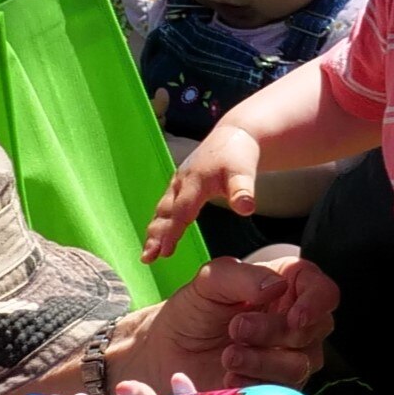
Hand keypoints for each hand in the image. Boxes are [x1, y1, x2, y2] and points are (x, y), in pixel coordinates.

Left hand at [115, 250, 333, 394]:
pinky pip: (281, 392)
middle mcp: (296, 324)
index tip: (295, 317)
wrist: (163, 353)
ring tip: (228, 356)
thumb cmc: (192, 311)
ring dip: (263, 361)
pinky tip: (229, 378)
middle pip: (313, 331)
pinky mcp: (273, 388)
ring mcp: (287, 358)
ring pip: (300, 364)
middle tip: (236, 329)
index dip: (316, 305)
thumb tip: (277, 286)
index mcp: (289, 288)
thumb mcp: (210, 281)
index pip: (324, 293)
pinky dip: (256, 385)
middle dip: (275, 332)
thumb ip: (243, 276)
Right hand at [148, 119, 263, 262]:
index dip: (172, 232)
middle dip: (155, 236)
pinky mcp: (180, 184)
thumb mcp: (244, 171)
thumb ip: (244, 190)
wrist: (234, 135)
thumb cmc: (239, 154)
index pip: (182, 211)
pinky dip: (160, 221)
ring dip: (154, 231)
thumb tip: (247, 210)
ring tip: (147, 254)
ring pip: (162, 209)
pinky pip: (166, 205)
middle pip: (165, 213)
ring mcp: (178, 182)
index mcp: (195, 182)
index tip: (164, 252)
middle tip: (146, 258)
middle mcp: (182, 182)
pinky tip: (157, 236)